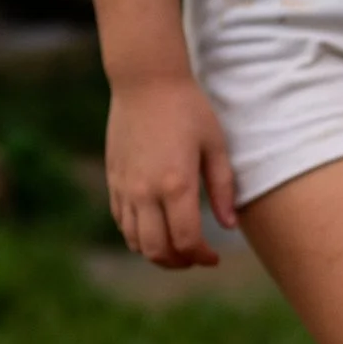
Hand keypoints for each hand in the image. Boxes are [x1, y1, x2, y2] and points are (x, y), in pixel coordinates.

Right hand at [106, 74, 236, 267]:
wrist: (145, 81)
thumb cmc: (188, 109)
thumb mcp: (216, 146)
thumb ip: (223, 189)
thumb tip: (229, 226)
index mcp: (176, 184)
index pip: (186, 241)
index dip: (201, 256)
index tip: (214, 257)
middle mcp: (146, 191)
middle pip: (157, 249)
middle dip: (179, 262)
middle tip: (196, 257)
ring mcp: (125, 187)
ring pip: (134, 240)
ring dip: (156, 253)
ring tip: (177, 247)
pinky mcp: (113, 179)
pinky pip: (121, 221)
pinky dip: (137, 235)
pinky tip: (156, 228)